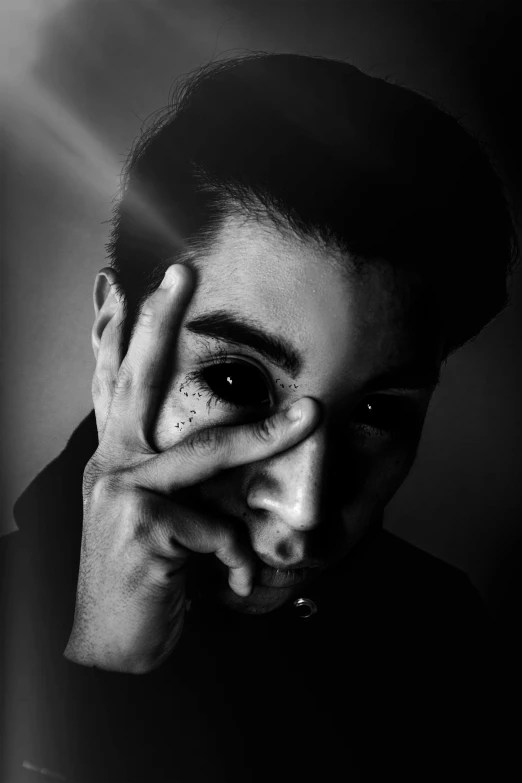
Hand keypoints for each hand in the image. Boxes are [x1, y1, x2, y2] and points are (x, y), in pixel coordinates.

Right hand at [64, 264, 318, 673]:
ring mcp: (120, 492)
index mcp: (119, 459)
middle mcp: (112, 466)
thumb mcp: (166, 518)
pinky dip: (236, 556)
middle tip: (179, 271)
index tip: (111, 285)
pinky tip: (234, 583)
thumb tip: (245, 449)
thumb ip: (189, 481)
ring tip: (313, 411)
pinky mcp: (139, 525)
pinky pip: (215, 528)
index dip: (112, 335)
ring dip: (268, 434)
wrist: (117, 644)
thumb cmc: (151, 576)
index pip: (114, 385)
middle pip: (137, 381)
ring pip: (207, 453)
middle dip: (158, 321)